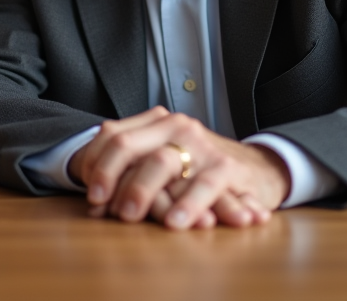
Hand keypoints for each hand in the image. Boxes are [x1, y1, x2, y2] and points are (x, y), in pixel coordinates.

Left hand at [69, 107, 289, 229]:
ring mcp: (200, 144)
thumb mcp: (163, 166)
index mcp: (155, 123)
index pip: (112, 135)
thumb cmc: (199, 170)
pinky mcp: (226, 167)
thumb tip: (96, 206)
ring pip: (161, 162)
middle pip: (129, 145)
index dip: (95, 164)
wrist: (256, 168)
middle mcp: (175, 127)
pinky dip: (188, 204)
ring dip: (141, 190)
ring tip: (128, 215)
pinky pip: (204, 184)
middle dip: (109, 175)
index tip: (90, 193)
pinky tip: (175, 222)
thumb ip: (132, 177)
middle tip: (100, 203)